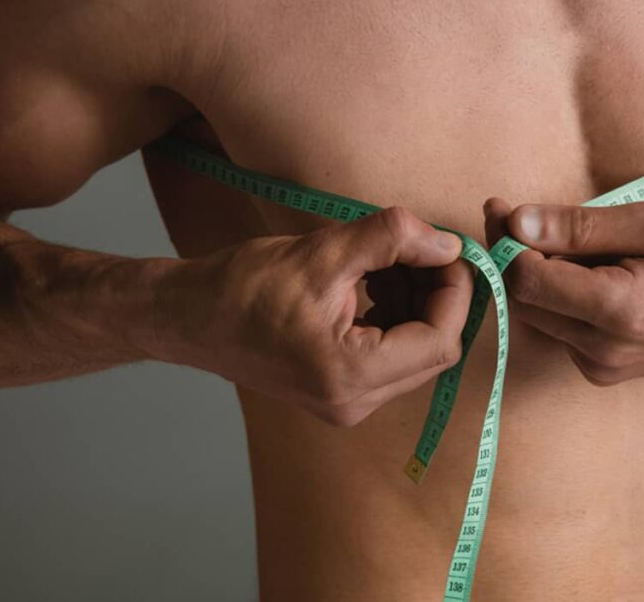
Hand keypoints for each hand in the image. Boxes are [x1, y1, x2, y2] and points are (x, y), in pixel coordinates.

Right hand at [157, 207, 472, 425]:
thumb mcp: (323, 252)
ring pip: (414, 349)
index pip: (440, 340)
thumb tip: (449, 245)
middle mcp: (354, 402)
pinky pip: (389, 352)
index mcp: (351, 376)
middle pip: (433, 349)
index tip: (449, 250)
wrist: (187, 317)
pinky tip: (373, 277)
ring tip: (387, 257)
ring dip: (415, 299)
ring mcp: (347, 402)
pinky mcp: (339, 390)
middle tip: (422, 246)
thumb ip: (392, 241)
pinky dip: (393, 312)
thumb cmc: (242, 287)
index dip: (455, 292)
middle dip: (435, 293)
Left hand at [484, 197, 643, 384]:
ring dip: (535, 275)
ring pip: (536, 315)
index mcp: (617, 310)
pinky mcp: (601, 371)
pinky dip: (558, 296)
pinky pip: (558, 327)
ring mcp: (600, 366)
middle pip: (523, 300)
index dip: (505, 241)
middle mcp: (601, 349)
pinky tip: (587, 273)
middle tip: (515, 214)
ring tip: (562, 239)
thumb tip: (519, 222)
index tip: (500, 206)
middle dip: (513, 255)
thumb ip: (583, 225)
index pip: (527, 279)